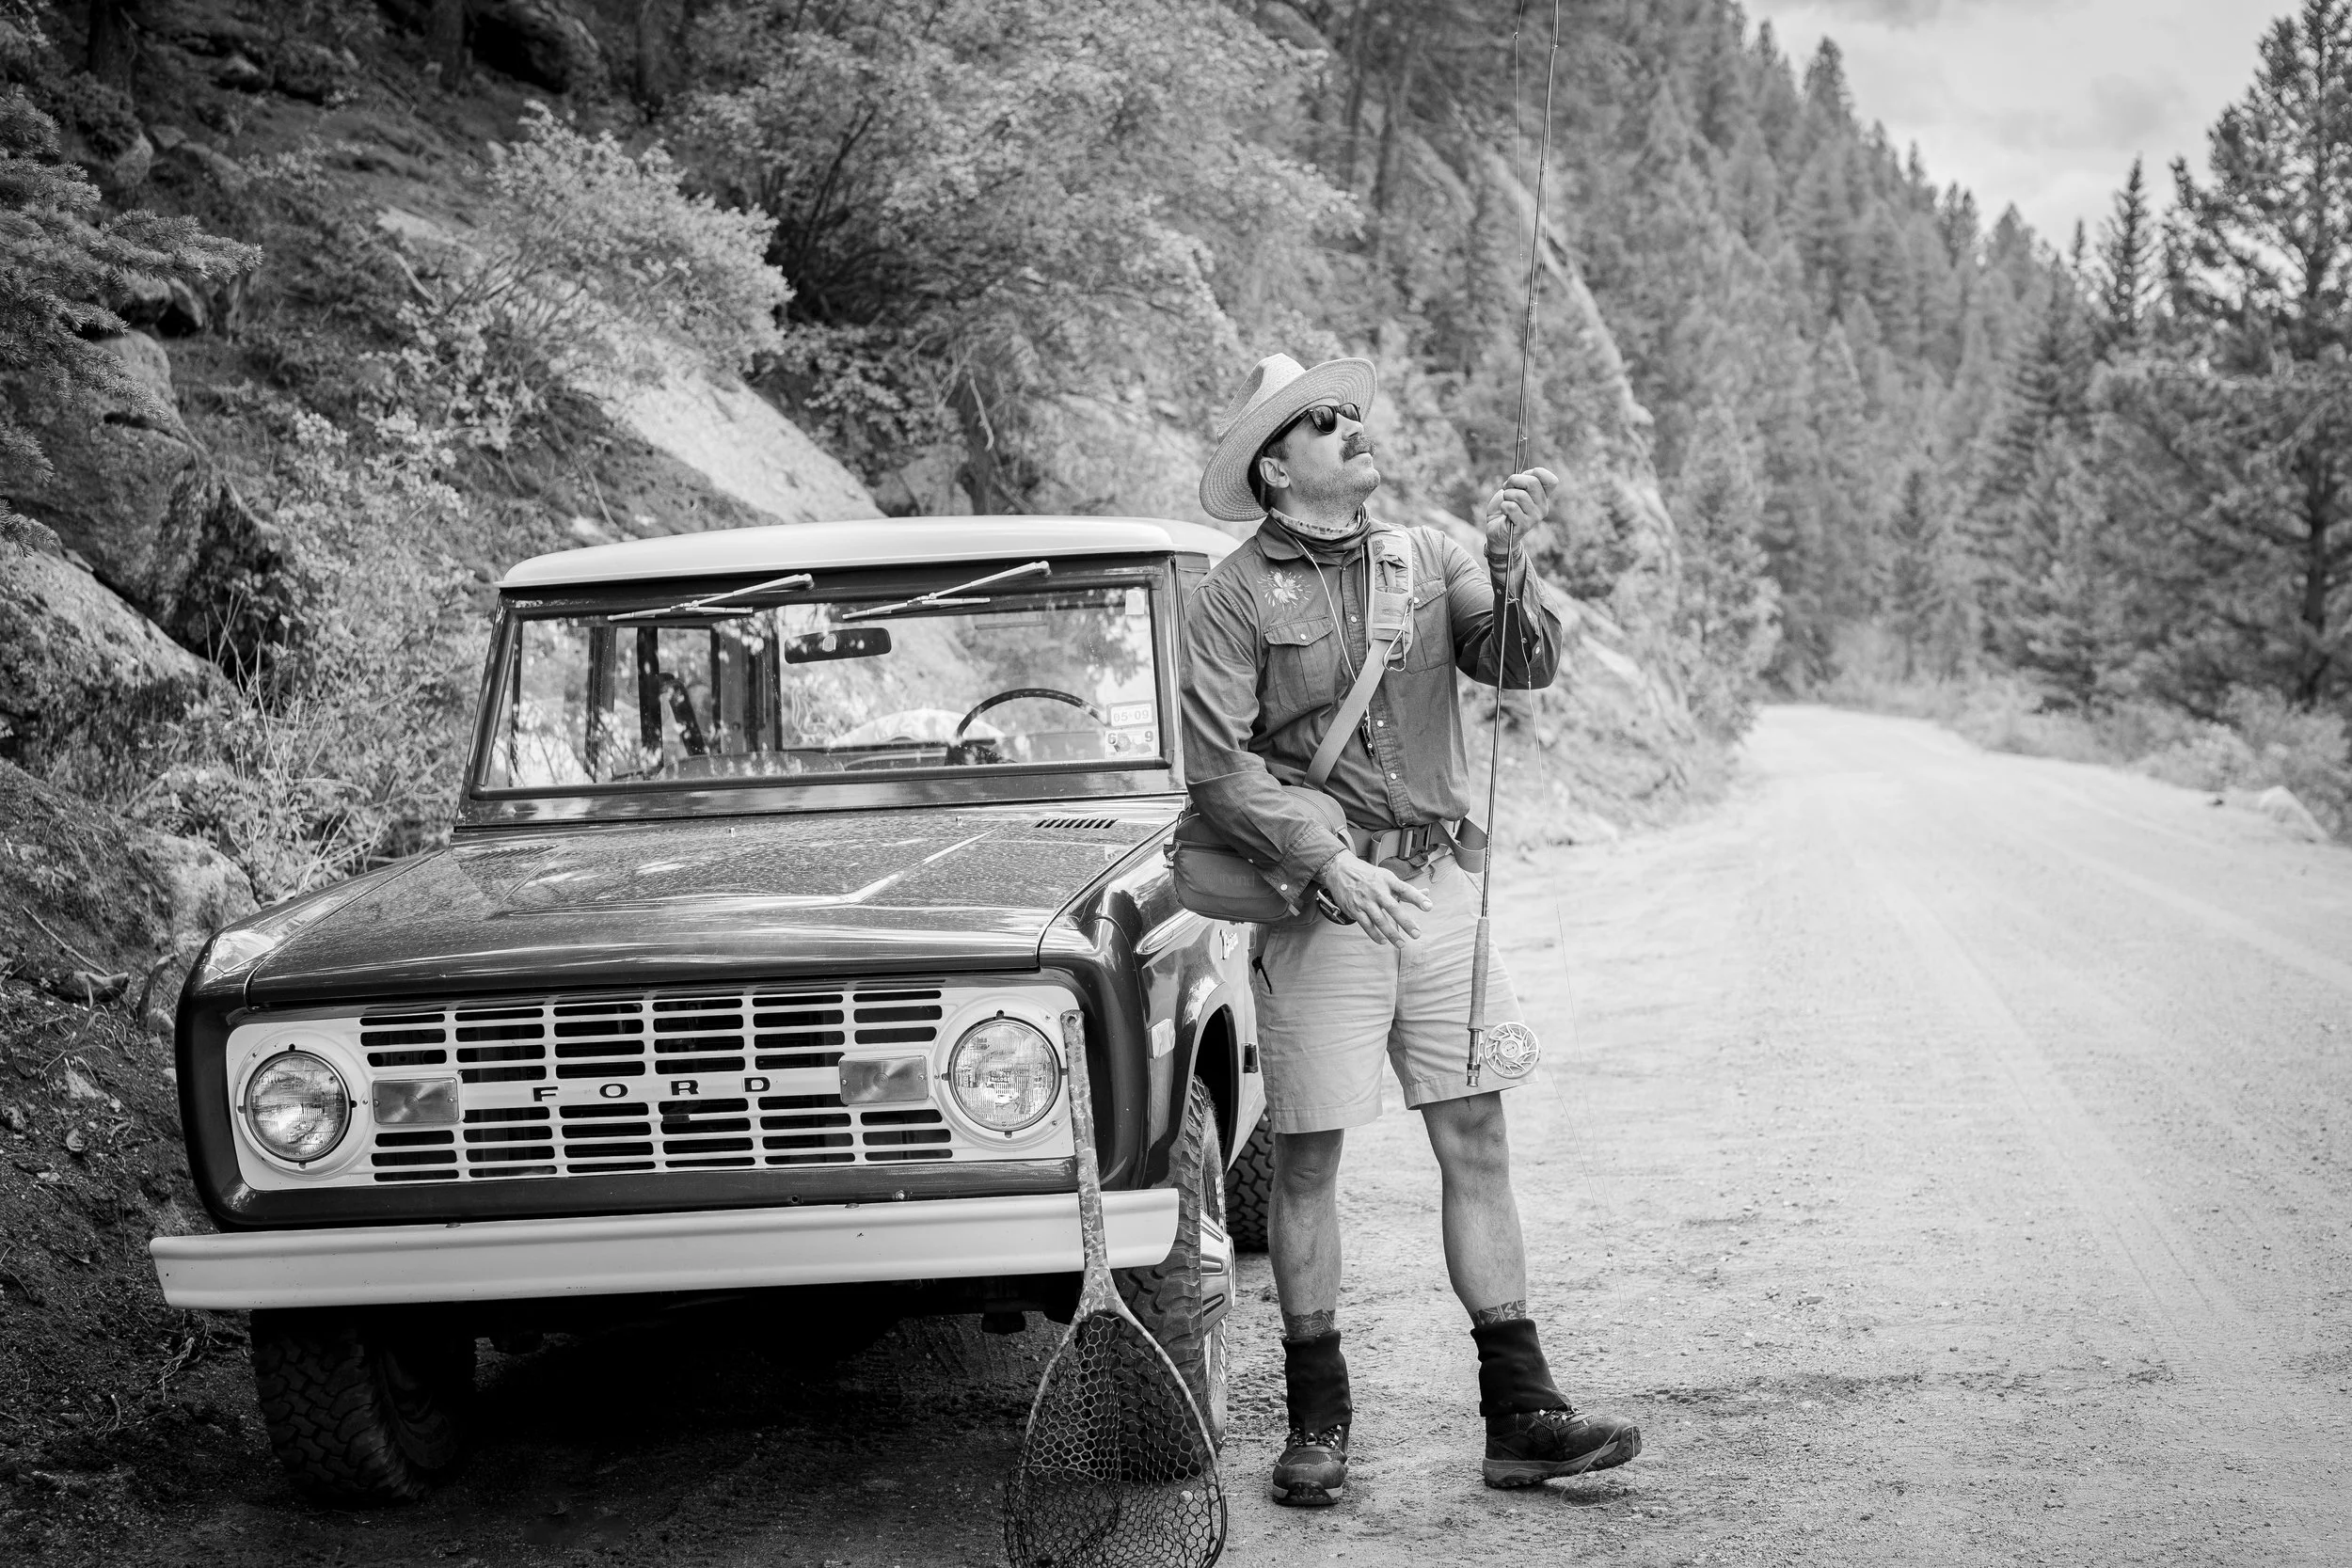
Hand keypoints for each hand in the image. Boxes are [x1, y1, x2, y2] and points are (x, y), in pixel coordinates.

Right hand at [1315, 851, 1432, 945]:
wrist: (1340, 871)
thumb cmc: (1369, 876)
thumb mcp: (1387, 878)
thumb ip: (1406, 889)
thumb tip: (1427, 893)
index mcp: (1388, 881)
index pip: (1405, 889)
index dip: (1418, 898)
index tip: (1429, 907)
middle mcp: (1377, 890)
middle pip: (1393, 908)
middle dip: (1406, 922)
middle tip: (1417, 934)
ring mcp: (1365, 901)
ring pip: (1379, 920)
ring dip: (1391, 934)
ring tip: (1401, 944)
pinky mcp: (1354, 909)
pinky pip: (1366, 925)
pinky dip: (1374, 935)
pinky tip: (1383, 941)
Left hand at [1483, 466, 1559, 554]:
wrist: (1495, 530)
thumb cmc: (1505, 507)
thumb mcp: (1514, 488)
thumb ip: (1523, 479)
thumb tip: (1527, 474)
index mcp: (1543, 496)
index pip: (1552, 480)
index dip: (1535, 473)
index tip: (1522, 477)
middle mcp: (1543, 506)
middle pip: (1533, 482)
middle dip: (1514, 480)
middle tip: (1507, 488)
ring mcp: (1535, 517)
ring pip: (1520, 495)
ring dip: (1507, 495)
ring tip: (1505, 501)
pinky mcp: (1525, 525)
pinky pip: (1512, 507)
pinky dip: (1503, 506)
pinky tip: (1504, 511)